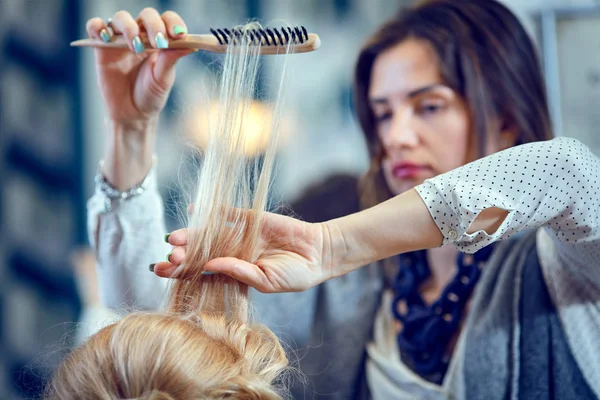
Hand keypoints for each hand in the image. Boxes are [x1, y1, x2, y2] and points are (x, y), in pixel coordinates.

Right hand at [86, 8, 193, 123]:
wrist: (131, 113)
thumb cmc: (151, 95)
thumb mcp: (163, 78)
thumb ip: (172, 58)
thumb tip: (191, 44)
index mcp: (160, 41)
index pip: (167, 20)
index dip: (173, 22)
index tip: (178, 34)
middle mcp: (141, 36)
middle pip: (146, 15)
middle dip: (154, 25)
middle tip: (158, 42)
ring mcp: (120, 40)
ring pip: (121, 18)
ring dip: (129, 28)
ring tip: (135, 47)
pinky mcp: (101, 46)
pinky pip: (95, 26)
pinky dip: (98, 26)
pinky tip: (105, 38)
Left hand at [152, 212, 339, 292]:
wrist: (319, 252)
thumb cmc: (296, 274)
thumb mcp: (266, 280)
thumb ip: (239, 271)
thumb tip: (210, 264)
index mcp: (235, 273)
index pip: (201, 273)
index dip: (181, 271)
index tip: (161, 270)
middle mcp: (233, 254)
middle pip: (201, 252)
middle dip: (182, 253)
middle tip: (168, 253)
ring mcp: (240, 236)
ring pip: (209, 233)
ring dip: (191, 233)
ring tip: (173, 236)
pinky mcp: (250, 219)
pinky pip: (227, 213)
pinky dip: (211, 210)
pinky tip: (193, 209)